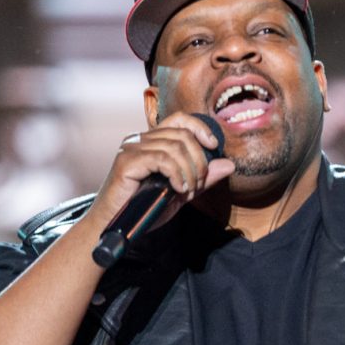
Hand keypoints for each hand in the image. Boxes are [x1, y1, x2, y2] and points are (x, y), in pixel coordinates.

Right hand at [93, 113, 233, 224]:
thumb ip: (203, 178)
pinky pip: (162, 159)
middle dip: (199, 161)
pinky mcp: (127, 161)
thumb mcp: (181, 192)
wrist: (115, 225)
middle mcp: (140, 140)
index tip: (214, 146)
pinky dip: (177, 174)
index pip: (179, 119)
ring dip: (190, 171)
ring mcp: (132, 148)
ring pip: (175, 147)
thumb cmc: (144, 208)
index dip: (200, 128)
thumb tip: (228, 164)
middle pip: (182, 135)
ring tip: (188, 191)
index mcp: (152, 141)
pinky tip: (178, 189)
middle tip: (198, 184)